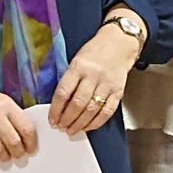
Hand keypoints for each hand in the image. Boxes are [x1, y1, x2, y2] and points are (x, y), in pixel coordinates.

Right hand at [0, 80, 36, 163]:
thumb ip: (11, 116)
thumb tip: (24, 135)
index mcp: (6, 105)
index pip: (26, 128)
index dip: (31, 142)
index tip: (31, 148)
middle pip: (13, 142)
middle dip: (18, 152)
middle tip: (18, 154)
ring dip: (3, 156)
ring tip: (4, 156)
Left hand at [49, 17, 140, 134]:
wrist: (120, 42)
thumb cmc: (95, 51)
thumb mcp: (76, 60)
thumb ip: (69, 80)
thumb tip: (59, 105)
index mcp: (78, 66)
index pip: (63, 92)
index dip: (55, 110)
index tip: (52, 120)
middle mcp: (93, 75)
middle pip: (77, 104)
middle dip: (67, 120)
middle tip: (61, 127)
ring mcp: (107, 83)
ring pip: (92, 110)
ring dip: (80, 124)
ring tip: (72, 130)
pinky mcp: (118, 90)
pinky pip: (107, 111)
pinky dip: (97, 122)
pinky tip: (89, 126)